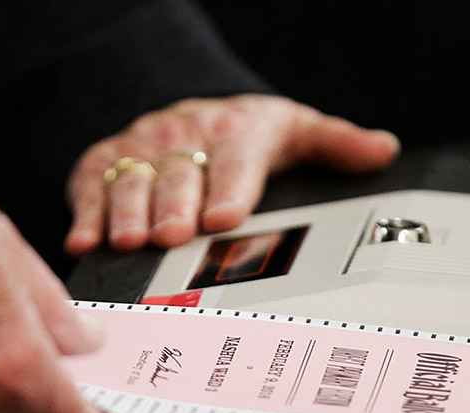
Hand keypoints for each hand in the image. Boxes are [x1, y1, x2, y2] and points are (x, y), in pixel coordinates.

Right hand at [65, 95, 399, 253]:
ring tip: (129, 241)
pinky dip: (85, 215)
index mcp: (236, 128)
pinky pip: (90, 187)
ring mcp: (140, 149)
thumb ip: (337, 144)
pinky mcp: (102, 163)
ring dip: (128, 211)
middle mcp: (184, 134)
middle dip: (175, 204)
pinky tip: (84, 243)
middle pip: (180, 173)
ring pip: (131, 179)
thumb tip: (385, 150)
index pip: (236, 158)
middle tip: (173, 236)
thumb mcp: (294, 131)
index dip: (230, 188)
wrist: (191, 112)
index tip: (225, 218)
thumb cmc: (247, 136)